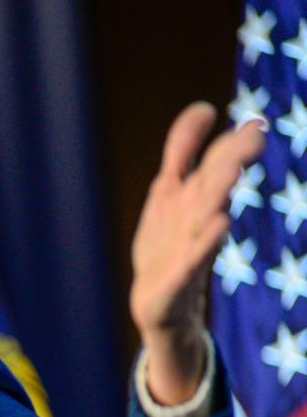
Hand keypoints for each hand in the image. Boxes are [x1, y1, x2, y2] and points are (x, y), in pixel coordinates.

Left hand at [129, 102, 265, 403]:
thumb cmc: (167, 246)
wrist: (159, 308)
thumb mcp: (168, 195)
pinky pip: (192, 260)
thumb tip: (204, 108)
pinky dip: (204, 243)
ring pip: (206, 217)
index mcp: (196, 199)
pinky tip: (219, 224)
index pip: (215, 163)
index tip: (252, 123)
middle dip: (232, 160)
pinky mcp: (177, 280)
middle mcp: (197, 221)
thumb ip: (182, 153)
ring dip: (219, 193)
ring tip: (234, 170)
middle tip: (255, 135)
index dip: (228, 141)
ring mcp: (189, 250)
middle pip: (215, 186)